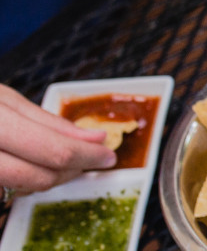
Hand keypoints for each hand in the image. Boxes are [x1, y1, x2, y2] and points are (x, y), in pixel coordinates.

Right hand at [0, 85, 116, 192]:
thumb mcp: (8, 102)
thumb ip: (50, 123)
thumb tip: (94, 138)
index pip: (55, 150)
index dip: (89, 155)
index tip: (108, 155)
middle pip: (43, 176)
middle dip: (75, 169)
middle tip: (95, 160)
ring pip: (28, 188)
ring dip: (54, 177)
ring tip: (67, 160)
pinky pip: (10, 192)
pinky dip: (28, 182)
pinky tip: (35, 166)